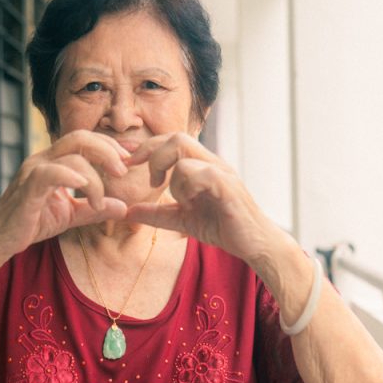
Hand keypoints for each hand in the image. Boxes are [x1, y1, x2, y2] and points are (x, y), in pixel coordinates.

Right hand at [0, 130, 129, 256]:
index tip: (133, 154)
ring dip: (93, 179)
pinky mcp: (27, 188)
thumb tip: (124, 208)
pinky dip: (69, 176)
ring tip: (98, 201)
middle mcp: (43, 159)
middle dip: (107, 150)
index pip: (86, 140)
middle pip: (80, 137)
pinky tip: (83, 187)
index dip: (111, 144)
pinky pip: (49, 173)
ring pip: (71, 156)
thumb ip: (96, 209)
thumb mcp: (71, 215)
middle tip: (123, 170)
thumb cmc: (31, 223)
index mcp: (54, 161)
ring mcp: (34, 170)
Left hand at [124, 133, 284, 261]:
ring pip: (184, 152)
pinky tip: (191, 204)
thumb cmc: (223, 227)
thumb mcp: (182, 220)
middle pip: (176, 137)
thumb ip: (157, 214)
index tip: (127, 161)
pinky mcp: (227, 185)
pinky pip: (200, 173)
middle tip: (151, 182)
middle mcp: (211, 162)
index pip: (170, 140)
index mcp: (200, 165)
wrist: (255, 244)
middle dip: (153, 155)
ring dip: (172, 177)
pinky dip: (188, 187)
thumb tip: (127, 212)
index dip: (146, 147)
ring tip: (180, 200)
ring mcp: (221, 171)